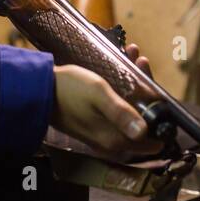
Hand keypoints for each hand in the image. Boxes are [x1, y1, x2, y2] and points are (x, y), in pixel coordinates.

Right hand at [49, 44, 163, 157]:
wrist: (39, 90)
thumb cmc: (69, 90)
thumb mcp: (99, 94)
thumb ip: (121, 113)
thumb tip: (144, 132)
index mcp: (116, 139)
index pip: (152, 139)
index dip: (160, 117)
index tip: (158, 92)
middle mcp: (112, 142)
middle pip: (143, 123)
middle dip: (147, 92)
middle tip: (142, 64)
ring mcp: (104, 134)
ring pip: (130, 113)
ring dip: (135, 86)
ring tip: (133, 58)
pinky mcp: (96, 125)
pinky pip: (117, 111)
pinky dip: (122, 91)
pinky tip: (120, 68)